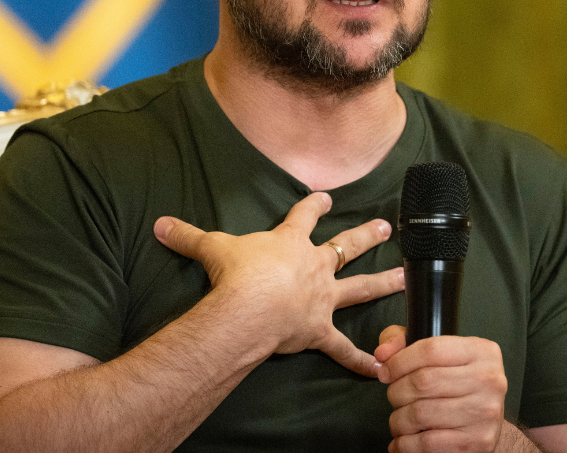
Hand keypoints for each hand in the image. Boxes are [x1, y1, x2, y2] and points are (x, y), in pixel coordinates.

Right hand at [154, 192, 403, 375]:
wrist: (250, 306)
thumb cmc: (235, 274)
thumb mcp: (210, 247)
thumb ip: (187, 236)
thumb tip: (160, 225)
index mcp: (291, 242)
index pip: (306, 216)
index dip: (316, 205)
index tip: (327, 197)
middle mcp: (314, 266)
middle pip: (346, 247)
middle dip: (366, 235)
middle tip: (386, 227)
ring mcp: (322, 299)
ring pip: (361, 289)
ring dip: (385, 283)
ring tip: (407, 277)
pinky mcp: (319, 330)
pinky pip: (344, 349)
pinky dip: (362, 360)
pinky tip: (382, 368)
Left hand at [375, 325, 508, 452]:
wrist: (487, 424)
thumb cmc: (456, 384)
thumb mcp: (438, 354)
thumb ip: (403, 344)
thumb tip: (382, 354)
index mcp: (481, 351)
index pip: (430, 350)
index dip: (398, 361)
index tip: (385, 372)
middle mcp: (488, 380)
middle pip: (422, 382)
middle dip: (396, 392)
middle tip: (394, 398)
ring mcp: (485, 412)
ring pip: (420, 413)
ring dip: (398, 420)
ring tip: (398, 420)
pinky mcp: (477, 441)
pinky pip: (427, 443)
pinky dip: (405, 444)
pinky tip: (403, 441)